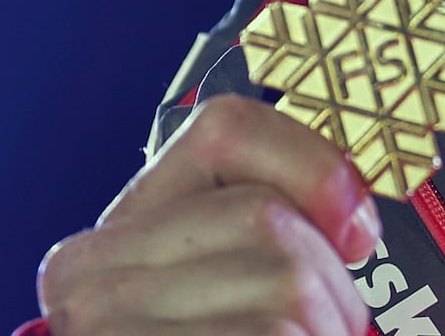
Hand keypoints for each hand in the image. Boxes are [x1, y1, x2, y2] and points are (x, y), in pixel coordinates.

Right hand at [37, 94, 379, 334]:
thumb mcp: (233, 289)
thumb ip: (267, 234)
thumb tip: (353, 205)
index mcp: (116, 234)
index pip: (226, 127)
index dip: (312, 162)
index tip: (354, 222)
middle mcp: (90, 275)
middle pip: (272, 219)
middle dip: (331, 281)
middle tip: (320, 328)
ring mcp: (106, 328)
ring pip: (287, 279)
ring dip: (328, 326)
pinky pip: (279, 333)